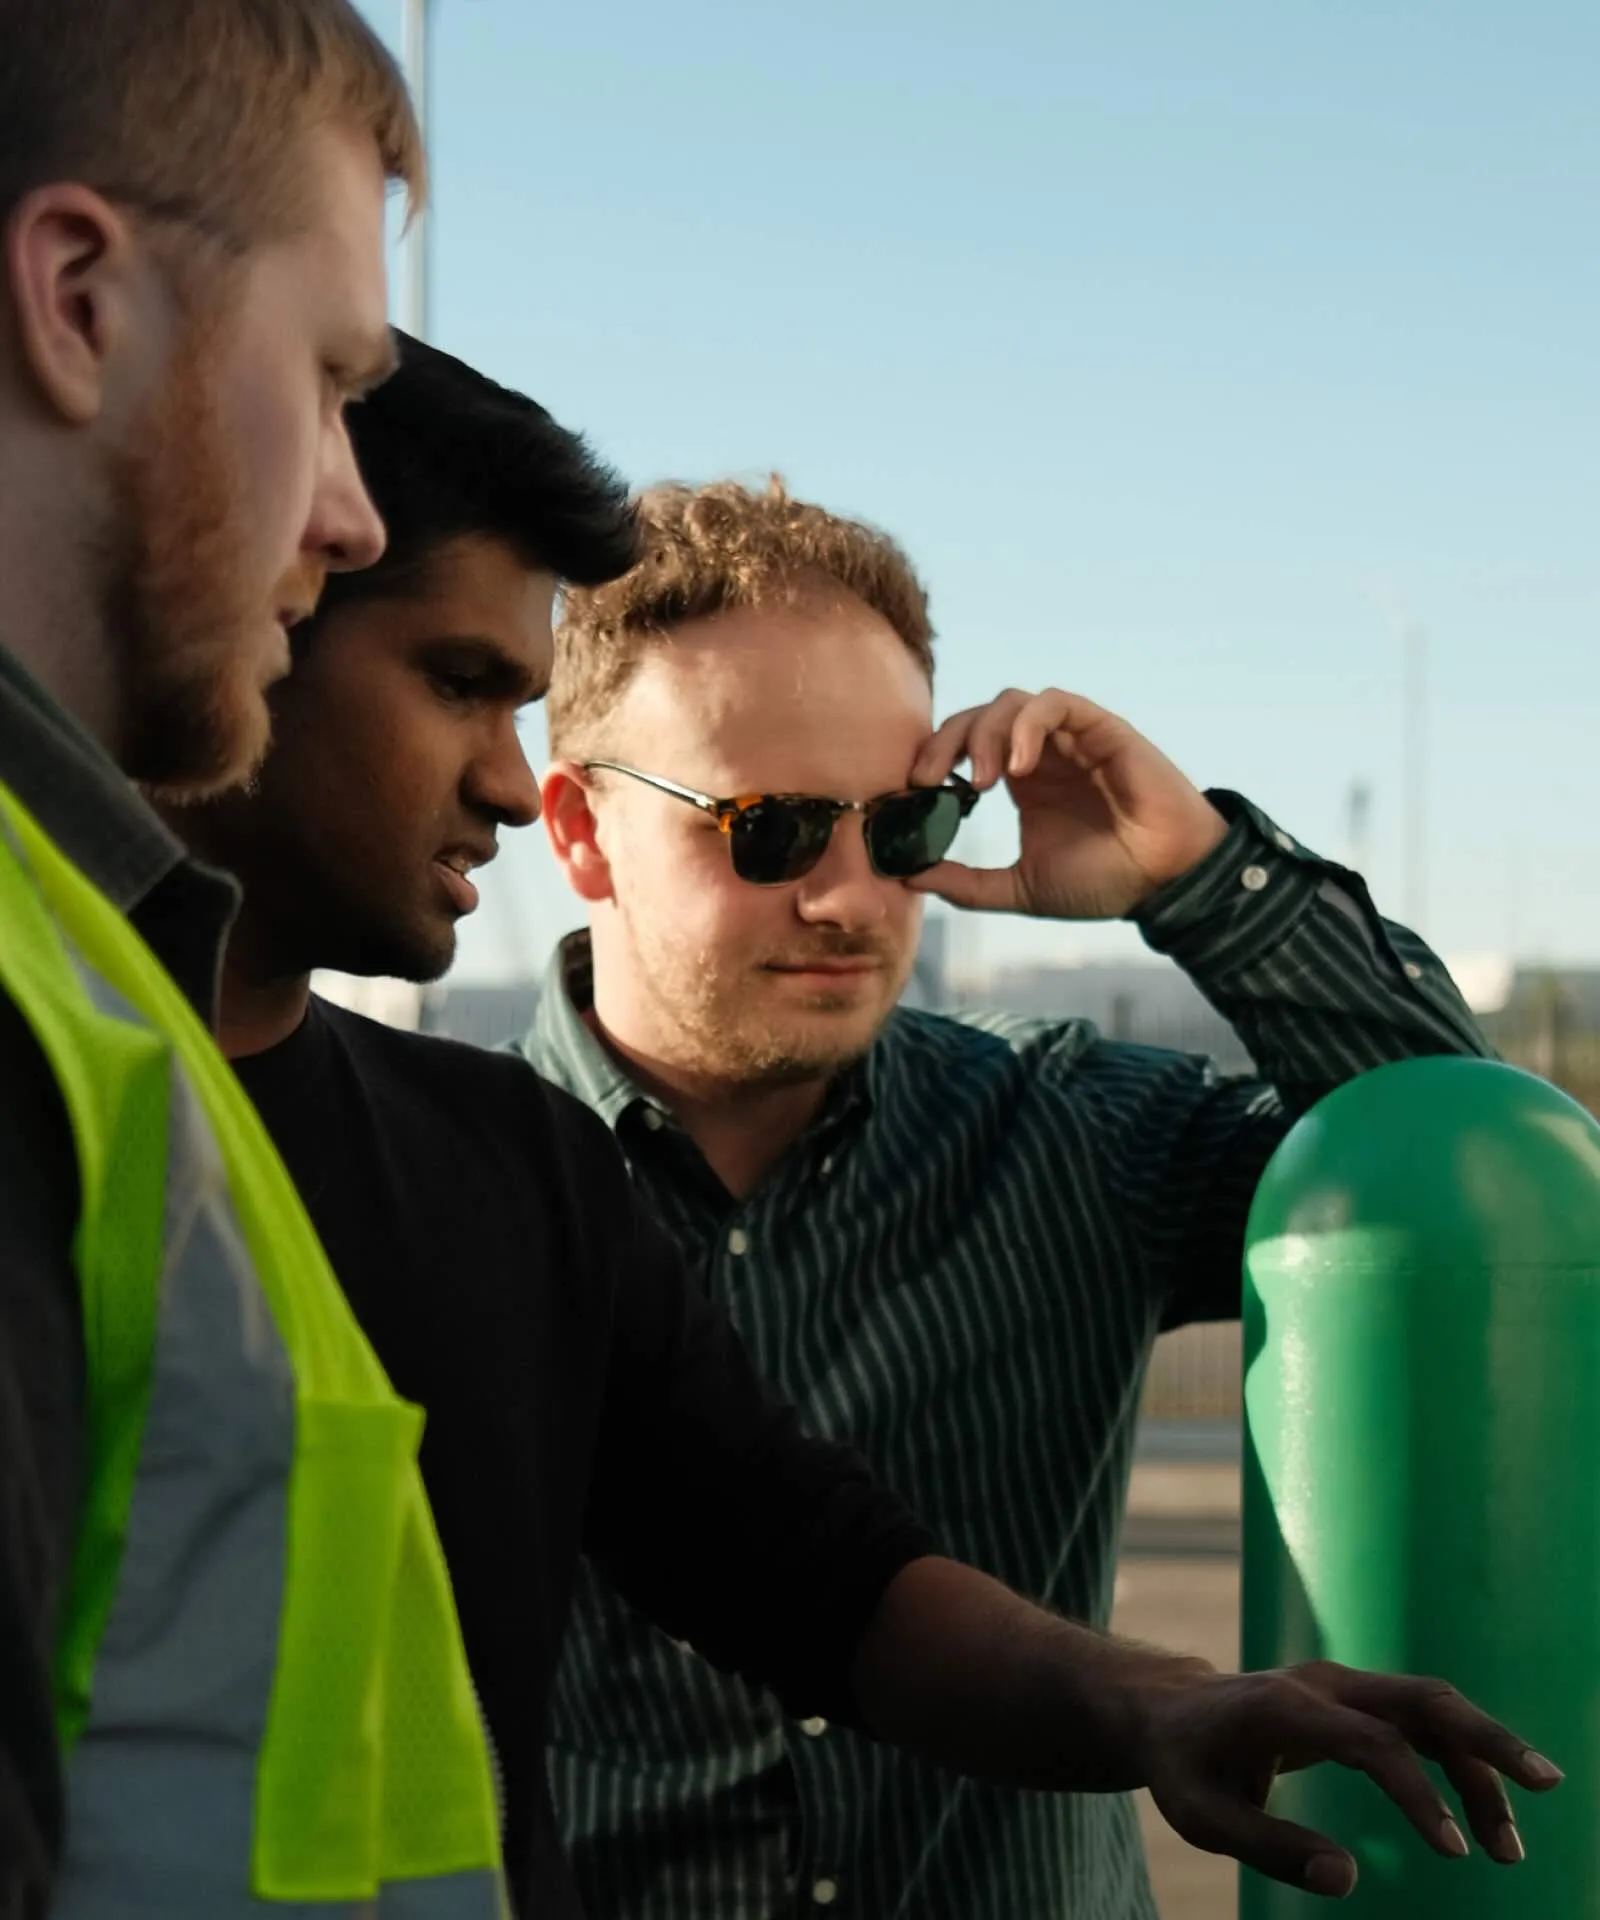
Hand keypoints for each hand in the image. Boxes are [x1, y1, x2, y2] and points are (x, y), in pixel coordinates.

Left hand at [907, 687, 1227, 918]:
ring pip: (1011, 702)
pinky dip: (1029, 726)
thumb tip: (908, 876)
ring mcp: (1070, 737)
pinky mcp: (1101, 728)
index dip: (933, 758)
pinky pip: (1056, 703)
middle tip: (927, 780)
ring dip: (985, 733)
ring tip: (981, 783)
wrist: (1165, 883)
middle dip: (945, 741)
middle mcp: (1041, 752)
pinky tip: (1017, 769)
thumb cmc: (1104, 882)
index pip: (962, 746)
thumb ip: (967, 884)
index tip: (911, 791)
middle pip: (978, 716)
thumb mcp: (1021, 888)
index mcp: (1020, 780)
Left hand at [1132, 1659, 1562, 1897]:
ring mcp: (1341, 1685)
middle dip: (1488, 1739)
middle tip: (1547, 1784)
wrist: (1167, 1711)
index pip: (1372, 1740)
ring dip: (1482, 1763)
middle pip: (1422, 1697)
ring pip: (1431, 1708)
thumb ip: (1269, 1846)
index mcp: (1285, 1707)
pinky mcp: (1352, 1699)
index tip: (1454, 1852)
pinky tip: (1482, 1817)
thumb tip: (1346, 1879)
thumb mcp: (1203, 1817)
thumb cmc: (1183, 1765)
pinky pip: (1418, 1721)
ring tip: (1510, 1847)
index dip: (1419, 1793)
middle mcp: (1322, 1684)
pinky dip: (1458, 1760)